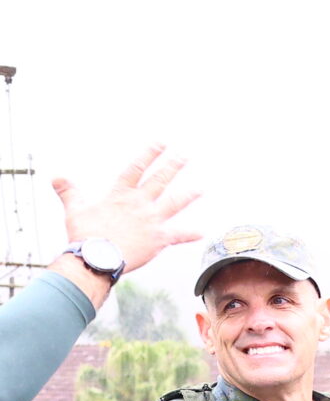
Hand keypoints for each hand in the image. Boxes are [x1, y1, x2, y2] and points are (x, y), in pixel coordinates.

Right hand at [52, 147, 199, 304]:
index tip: (161, 143)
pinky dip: (190, 234)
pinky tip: (201, 232)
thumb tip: (56, 178)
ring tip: (201, 189)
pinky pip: (178, 236)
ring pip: (174, 203)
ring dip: (188, 196)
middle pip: (159, 181)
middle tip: (185, 156)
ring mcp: (151, 221)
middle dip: (172, 167)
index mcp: (120, 195)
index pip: (136, 169)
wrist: (96, 257)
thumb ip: (69, 192)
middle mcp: (139, 204)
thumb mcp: (74, 209)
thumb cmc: (84, 235)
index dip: (149, 154)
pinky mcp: (159, 239)